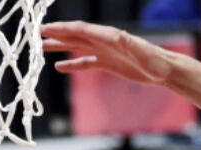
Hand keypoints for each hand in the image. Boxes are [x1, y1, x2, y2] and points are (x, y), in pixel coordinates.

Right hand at [42, 21, 174, 84]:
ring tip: (42, 47)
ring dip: (60, 46)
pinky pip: (86, 63)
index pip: (81, 30)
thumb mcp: (142, 51)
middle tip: (36, 34)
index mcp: (109, 36)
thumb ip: (129, 44)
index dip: (63, 29)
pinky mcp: (108, 64)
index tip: (46, 28)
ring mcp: (105, 52)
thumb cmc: (155, 60)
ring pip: (77, 47)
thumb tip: (118, 36)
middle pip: (75, 36)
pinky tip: (60, 66)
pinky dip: (73, 64)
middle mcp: (104, 41)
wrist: (164, 70)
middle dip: (56, 34)